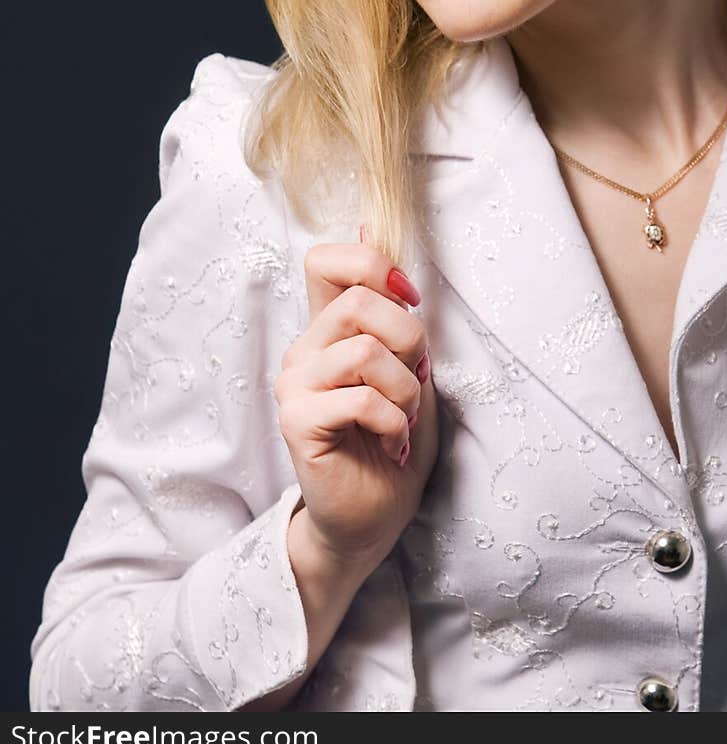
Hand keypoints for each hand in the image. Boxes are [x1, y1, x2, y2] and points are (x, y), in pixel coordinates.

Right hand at [274, 232, 438, 570]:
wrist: (374, 517)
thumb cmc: (393, 440)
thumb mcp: (407, 364)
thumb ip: (390, 306)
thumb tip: (370, 225)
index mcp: (328, 330)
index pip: (325, 261)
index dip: (371, 265)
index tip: (408, 299)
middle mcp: (304, 350)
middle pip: (359, 302)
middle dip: (409, 340)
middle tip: (414, 382)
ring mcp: (294, 384)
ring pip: (365, 350)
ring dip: (405, 390)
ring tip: (403, 419)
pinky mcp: (296, 421)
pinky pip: (361, 398)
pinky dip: (394, 421)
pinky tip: (391, 443)